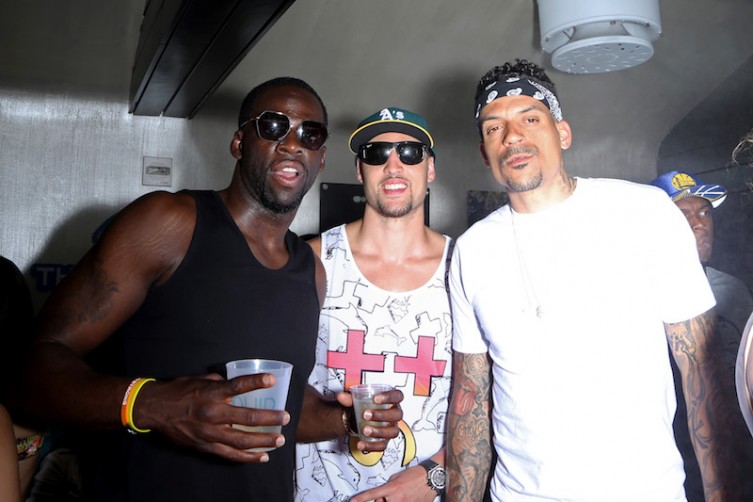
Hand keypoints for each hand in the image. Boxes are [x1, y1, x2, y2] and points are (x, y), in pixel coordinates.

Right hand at [135, 373, 289, 461]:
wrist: (155, 409)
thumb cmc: (179, 391)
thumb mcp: (200, 379)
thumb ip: (221, 383)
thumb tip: (237, 384)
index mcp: (212, 393)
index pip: (238, 386)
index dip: (256, 382)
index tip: (272, 380)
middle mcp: (212, 413)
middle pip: (247, 417)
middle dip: (269, 418)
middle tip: (285, 418)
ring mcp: (209, 432)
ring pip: (241, 440)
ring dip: (263, 441)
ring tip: (279, 440)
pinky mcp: (205, 446)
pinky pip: (229, 454)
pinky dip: (246, 456)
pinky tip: (261, 456)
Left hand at [336, 388, 402, 451]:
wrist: (360, 419)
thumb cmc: (365, 406)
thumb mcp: (357, 399)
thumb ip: (349, 398)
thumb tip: (341, 397)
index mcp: (391, 400)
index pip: (397, 396)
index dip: (389, 397)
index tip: (376, 398)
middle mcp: (395, 414)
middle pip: (396, 415)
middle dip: (382, 415)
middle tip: (366, 415)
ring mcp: (392, 428)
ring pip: (392, 432)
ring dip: (379, 431)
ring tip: (365, 430)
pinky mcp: (385, 440)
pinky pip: (382, 445)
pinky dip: (372, 446)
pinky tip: (361, 443)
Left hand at [349, 464, 436, 501]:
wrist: (431, 478)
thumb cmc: (415, 475)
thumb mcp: (396, 477)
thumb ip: (387, 488)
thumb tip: (381, 497)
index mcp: (392, 488)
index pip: (371, 495)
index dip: (360, 499)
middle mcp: (397, 499)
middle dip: (381, 501)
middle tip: (387, 495)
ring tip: (401, 494)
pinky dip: (401, 501)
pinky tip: (406, 497)